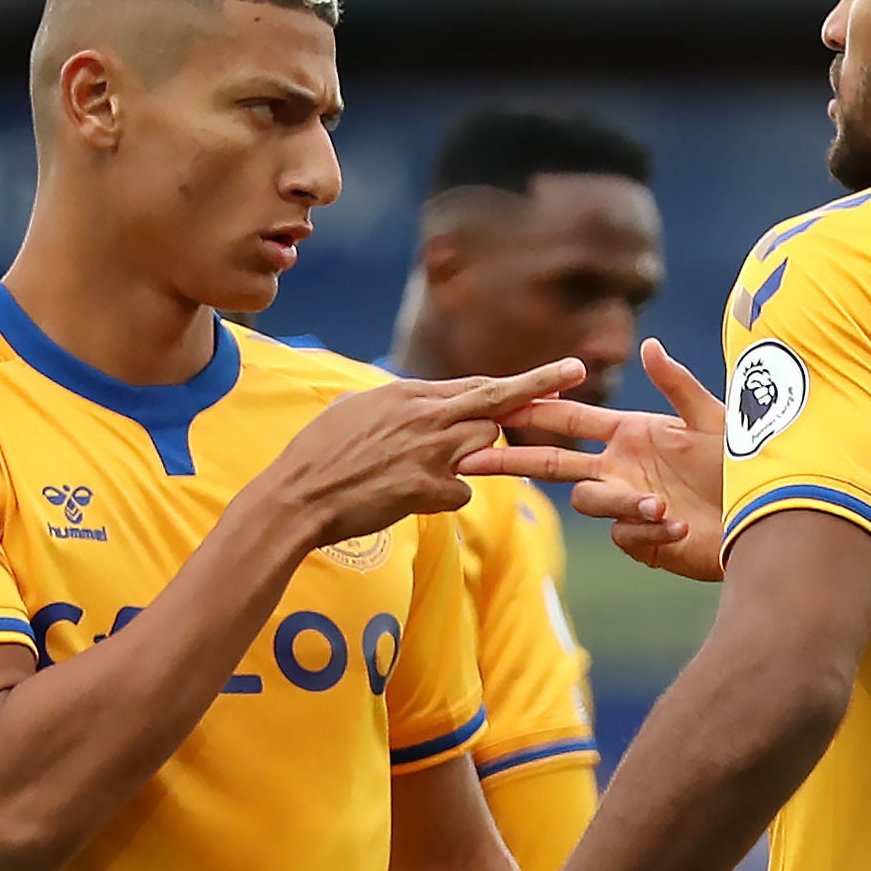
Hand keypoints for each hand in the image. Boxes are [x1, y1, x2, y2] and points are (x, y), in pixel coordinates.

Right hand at [269, 362, 590, 551]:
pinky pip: (462, 493)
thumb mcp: (354, 409)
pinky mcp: (427, 488)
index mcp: (409, 394)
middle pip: (498, 406)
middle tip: (575, 381)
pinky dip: (446, 498)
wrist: (296, 496)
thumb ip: (394, 404)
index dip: (524, 382)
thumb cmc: (317, 454)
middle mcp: (427, 416)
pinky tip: (410, 498)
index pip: (479, 383)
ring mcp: (431, 452)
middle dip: (537, 397)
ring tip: (424, 466)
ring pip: (486, 447)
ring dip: (475, 459)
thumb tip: (411, 401)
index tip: (563, 372)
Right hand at [461, 336, 725, 581]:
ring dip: (620, 505)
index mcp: (632, 433)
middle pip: (551, 463)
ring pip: (588, 502)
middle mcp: (621, 468)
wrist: (769, 521)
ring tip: (662, 510)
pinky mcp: (642, 541)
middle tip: (472, 458)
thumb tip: (648, 347)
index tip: (499, 404)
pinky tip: (681, 530)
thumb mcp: (717, 420)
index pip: (570, 420)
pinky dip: (648, 532)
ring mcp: (628, 506)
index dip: (536, 410)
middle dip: (512, 459)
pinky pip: (623, 536)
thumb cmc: (750, 464)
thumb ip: (678, 386)